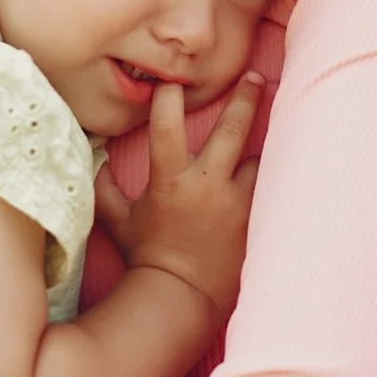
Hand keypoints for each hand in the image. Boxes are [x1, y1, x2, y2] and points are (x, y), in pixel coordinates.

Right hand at [94, 74, 260, 318]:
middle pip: (232, 128)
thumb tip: (97, 161)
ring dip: (259, 151)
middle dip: (244, 98)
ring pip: (260, 159)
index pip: (167, 124)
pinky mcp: (255, 219)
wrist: (181, 298)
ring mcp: (236, 201)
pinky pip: (269, 190)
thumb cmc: (147, 258)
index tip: (174, 77)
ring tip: (271, 139)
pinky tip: (280, 176)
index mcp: (170, 179)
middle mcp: (207, 183)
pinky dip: (268, 183)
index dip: (169, 95)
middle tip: (254, 78)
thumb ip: (105, 189)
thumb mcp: (119, 222)